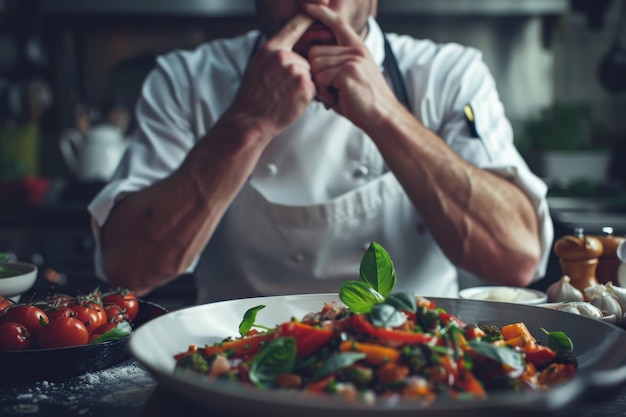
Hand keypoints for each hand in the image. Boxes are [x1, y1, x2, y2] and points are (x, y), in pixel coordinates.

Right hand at [227, 13, 315, 139]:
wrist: (251, 121)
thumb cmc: (254, 97)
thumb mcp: (258, 66)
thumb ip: (274, 54)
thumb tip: (288, 48)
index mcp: (271, 48)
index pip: (293, 26)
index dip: (307, 17)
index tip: (317, 8)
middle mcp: (283, 56)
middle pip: (306, 58)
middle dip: (301, 73)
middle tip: (283, 88)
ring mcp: (295, 70)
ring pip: (311, 73)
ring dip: (304, 85)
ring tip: (286, 96)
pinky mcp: (305, 86)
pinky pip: (316, 87)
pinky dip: (308, 96)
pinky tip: (292, 102)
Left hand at [302, 3, 402, 130]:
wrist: (382, 116)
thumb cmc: (363, 101)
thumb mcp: (352, 75)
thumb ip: (336, 64)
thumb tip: (312, 58)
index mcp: (357, 48)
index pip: (337, 23)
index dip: (321, 13)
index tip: (307, 5)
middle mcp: (355, 50)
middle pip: (315, 53)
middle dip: (317, 75)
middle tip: (333, 90)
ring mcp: (352, 60)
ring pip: (315, 66)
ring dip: (320, 85)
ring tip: (337, 94)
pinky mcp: (347, 72)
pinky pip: (320, 79)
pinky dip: (325, 93)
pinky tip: (339, 99)